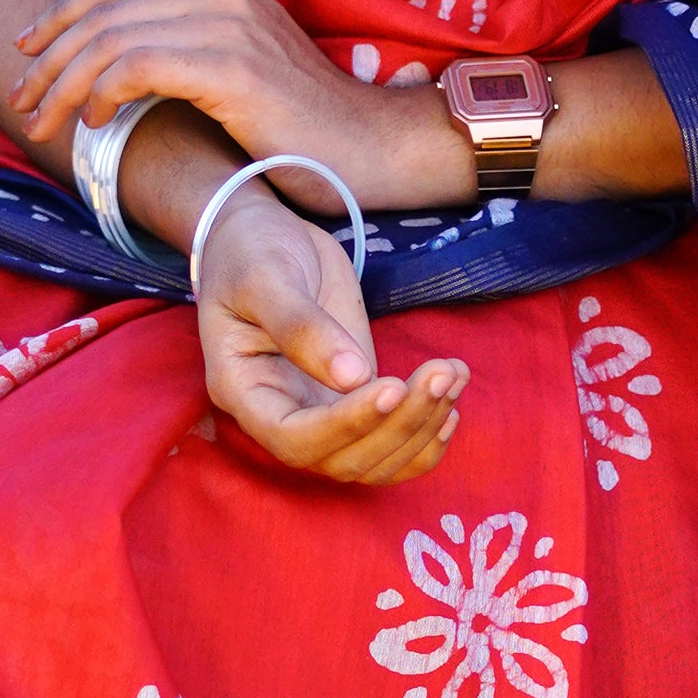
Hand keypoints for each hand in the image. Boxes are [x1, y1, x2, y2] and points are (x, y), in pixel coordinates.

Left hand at [12, 0, 369, 176]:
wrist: (373, 147)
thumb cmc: (305, 117)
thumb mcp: (242, 52)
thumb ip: (189, 8)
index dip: (61, 16)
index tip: (26, 52)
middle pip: (105, 9)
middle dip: (49, 55)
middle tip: (21, 99)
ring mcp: (229, 25)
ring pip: (113, 40)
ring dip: (64, 83)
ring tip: (43, 122)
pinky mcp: (232, 68)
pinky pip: (138, 67)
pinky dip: (103, 93)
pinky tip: (95, 122)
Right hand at [195, 186, 464, 486]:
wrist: (264, 237)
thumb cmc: (251, 251)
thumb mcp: (265, 276)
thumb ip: (302, 326)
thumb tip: (353, 376)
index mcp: (243, 391)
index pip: (294, 439)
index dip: (346, 426)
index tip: (392, 386)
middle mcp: (280, 416)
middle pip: (342, 460)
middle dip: (399, 425)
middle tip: (440, 371)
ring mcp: (320, 414)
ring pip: (374, 460)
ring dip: (422, 428)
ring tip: (453, 373)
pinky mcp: (354, 401)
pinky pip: (390, 444)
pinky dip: (427, 436)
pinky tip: (452, 402)